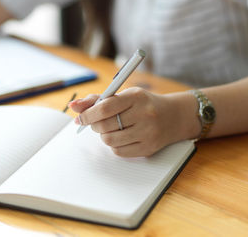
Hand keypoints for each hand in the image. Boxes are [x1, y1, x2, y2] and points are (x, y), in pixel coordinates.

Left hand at [69, 87, 186, 156]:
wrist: (174, 117)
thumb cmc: (144, 104)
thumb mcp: (125, 95)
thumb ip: (98, 100)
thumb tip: (73, 106)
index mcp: (136, 97)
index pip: (105, 108)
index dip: (87, 114)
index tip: (79, 118)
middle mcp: (144, 114)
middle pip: (105, 125)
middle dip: (95, 125)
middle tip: (97, 122)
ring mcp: (147, 133)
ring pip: (110, 140)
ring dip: (104, 135)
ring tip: (111, 129)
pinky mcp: (148, 148)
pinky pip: (119, 151)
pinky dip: (114, 145)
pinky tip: (121, 137)